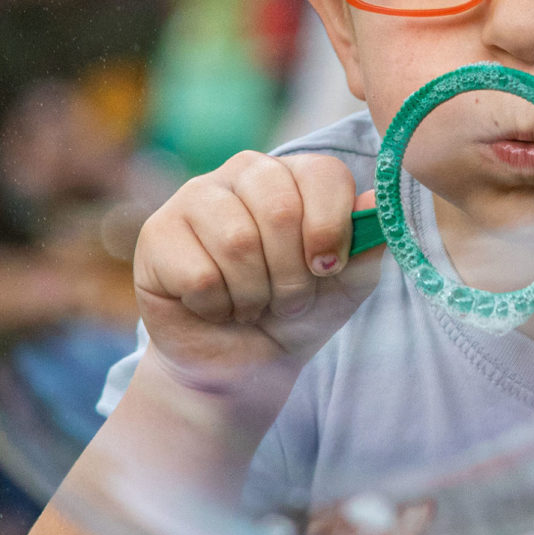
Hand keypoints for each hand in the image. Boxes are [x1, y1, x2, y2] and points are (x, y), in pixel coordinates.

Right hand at [132, 151, 379, 404]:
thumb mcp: (348, 283)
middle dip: (293, 274)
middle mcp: (244, 172)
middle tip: (288, 299)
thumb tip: (377, 204)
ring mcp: (195, 197)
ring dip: (255, 294)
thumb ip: (367, 243)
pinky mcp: (157, 233)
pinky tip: (216, 307)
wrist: (242, 362)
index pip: (323, 174)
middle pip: (280, 209)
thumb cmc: (297, 311)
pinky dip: (218, 307)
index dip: (331, 230)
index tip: (328, 269)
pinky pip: (199, 274)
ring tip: (252, 304)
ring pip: (237, 242)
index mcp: (294, 174)